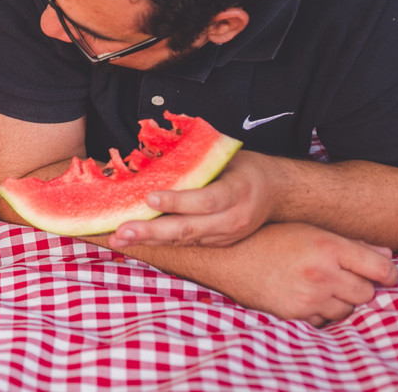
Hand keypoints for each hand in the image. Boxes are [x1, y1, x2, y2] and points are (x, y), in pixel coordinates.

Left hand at [108, 151, 272, 248]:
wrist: (278, 193)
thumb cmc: (246, 168)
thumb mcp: (227, 155)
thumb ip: (197, 158)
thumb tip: (154, 153)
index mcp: (238, 191)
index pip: (205, 201)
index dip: (177, 202)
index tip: (148, 199)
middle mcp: (234, 219)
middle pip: (190, 229)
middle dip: (152, 232)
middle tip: (121, 232)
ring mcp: (227, 236)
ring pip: (184, 240)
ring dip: (150, 240)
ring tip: (119, 240)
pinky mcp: (219, 244)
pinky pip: (187, 244)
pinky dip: (160, 242)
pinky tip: (136, 239)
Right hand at [210, 222, 397, 324]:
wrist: (228, 258)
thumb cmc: (269, 238)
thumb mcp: (309, 230)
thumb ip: (350, 243)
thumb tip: (387, 255)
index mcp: (329, 246)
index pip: (382, 269)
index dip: (389, 273)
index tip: (385, 274)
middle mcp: (323, 273)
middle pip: (367, 293)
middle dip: (361, 286)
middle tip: (345, 277)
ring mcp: (310, 297)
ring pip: (348, 310)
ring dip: (341, 301)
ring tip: (322, 286)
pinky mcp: (297, 314)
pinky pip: (324, 320)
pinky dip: (321, 311)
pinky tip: (306, 296)